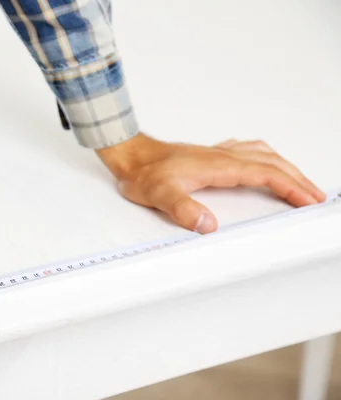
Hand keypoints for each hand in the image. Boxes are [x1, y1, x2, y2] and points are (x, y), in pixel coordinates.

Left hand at [96, 134, 325, 233]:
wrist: (131, 154)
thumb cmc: (143, 173)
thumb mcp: (159, 195)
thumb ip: (183, 209)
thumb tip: (207, 225)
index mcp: (219, 166)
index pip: (266, 174)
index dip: (291, 187)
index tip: (309, 200)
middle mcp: (223, 156)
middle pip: (272, 163)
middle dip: (298, 179)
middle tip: (315, 195)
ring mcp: (217, 153)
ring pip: (262, 154)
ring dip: (285, 166)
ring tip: (299, 180)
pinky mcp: (209, 154)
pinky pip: (247, 151)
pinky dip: (265, 158)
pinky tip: (262, 161)